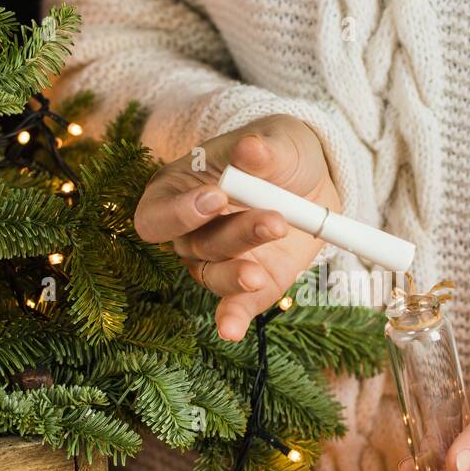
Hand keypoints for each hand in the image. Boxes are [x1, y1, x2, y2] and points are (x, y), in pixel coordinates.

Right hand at [134, 114, 337, 340]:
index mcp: (179, 191)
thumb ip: (263, 148)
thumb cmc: (277, 152)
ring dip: (239, 275)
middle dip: (236, 235)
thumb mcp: (276, 139)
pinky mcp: (252, 284)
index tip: (216, 197)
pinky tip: (231, 331)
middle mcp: (190, 234)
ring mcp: (219, 262)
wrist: (312, 177)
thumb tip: (251, 150)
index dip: (180, 213)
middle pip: (195, 247)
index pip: (157, 215)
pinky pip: (237, 306)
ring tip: (263, 271)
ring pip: (216, 276)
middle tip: (274, 220)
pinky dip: (234, 318)